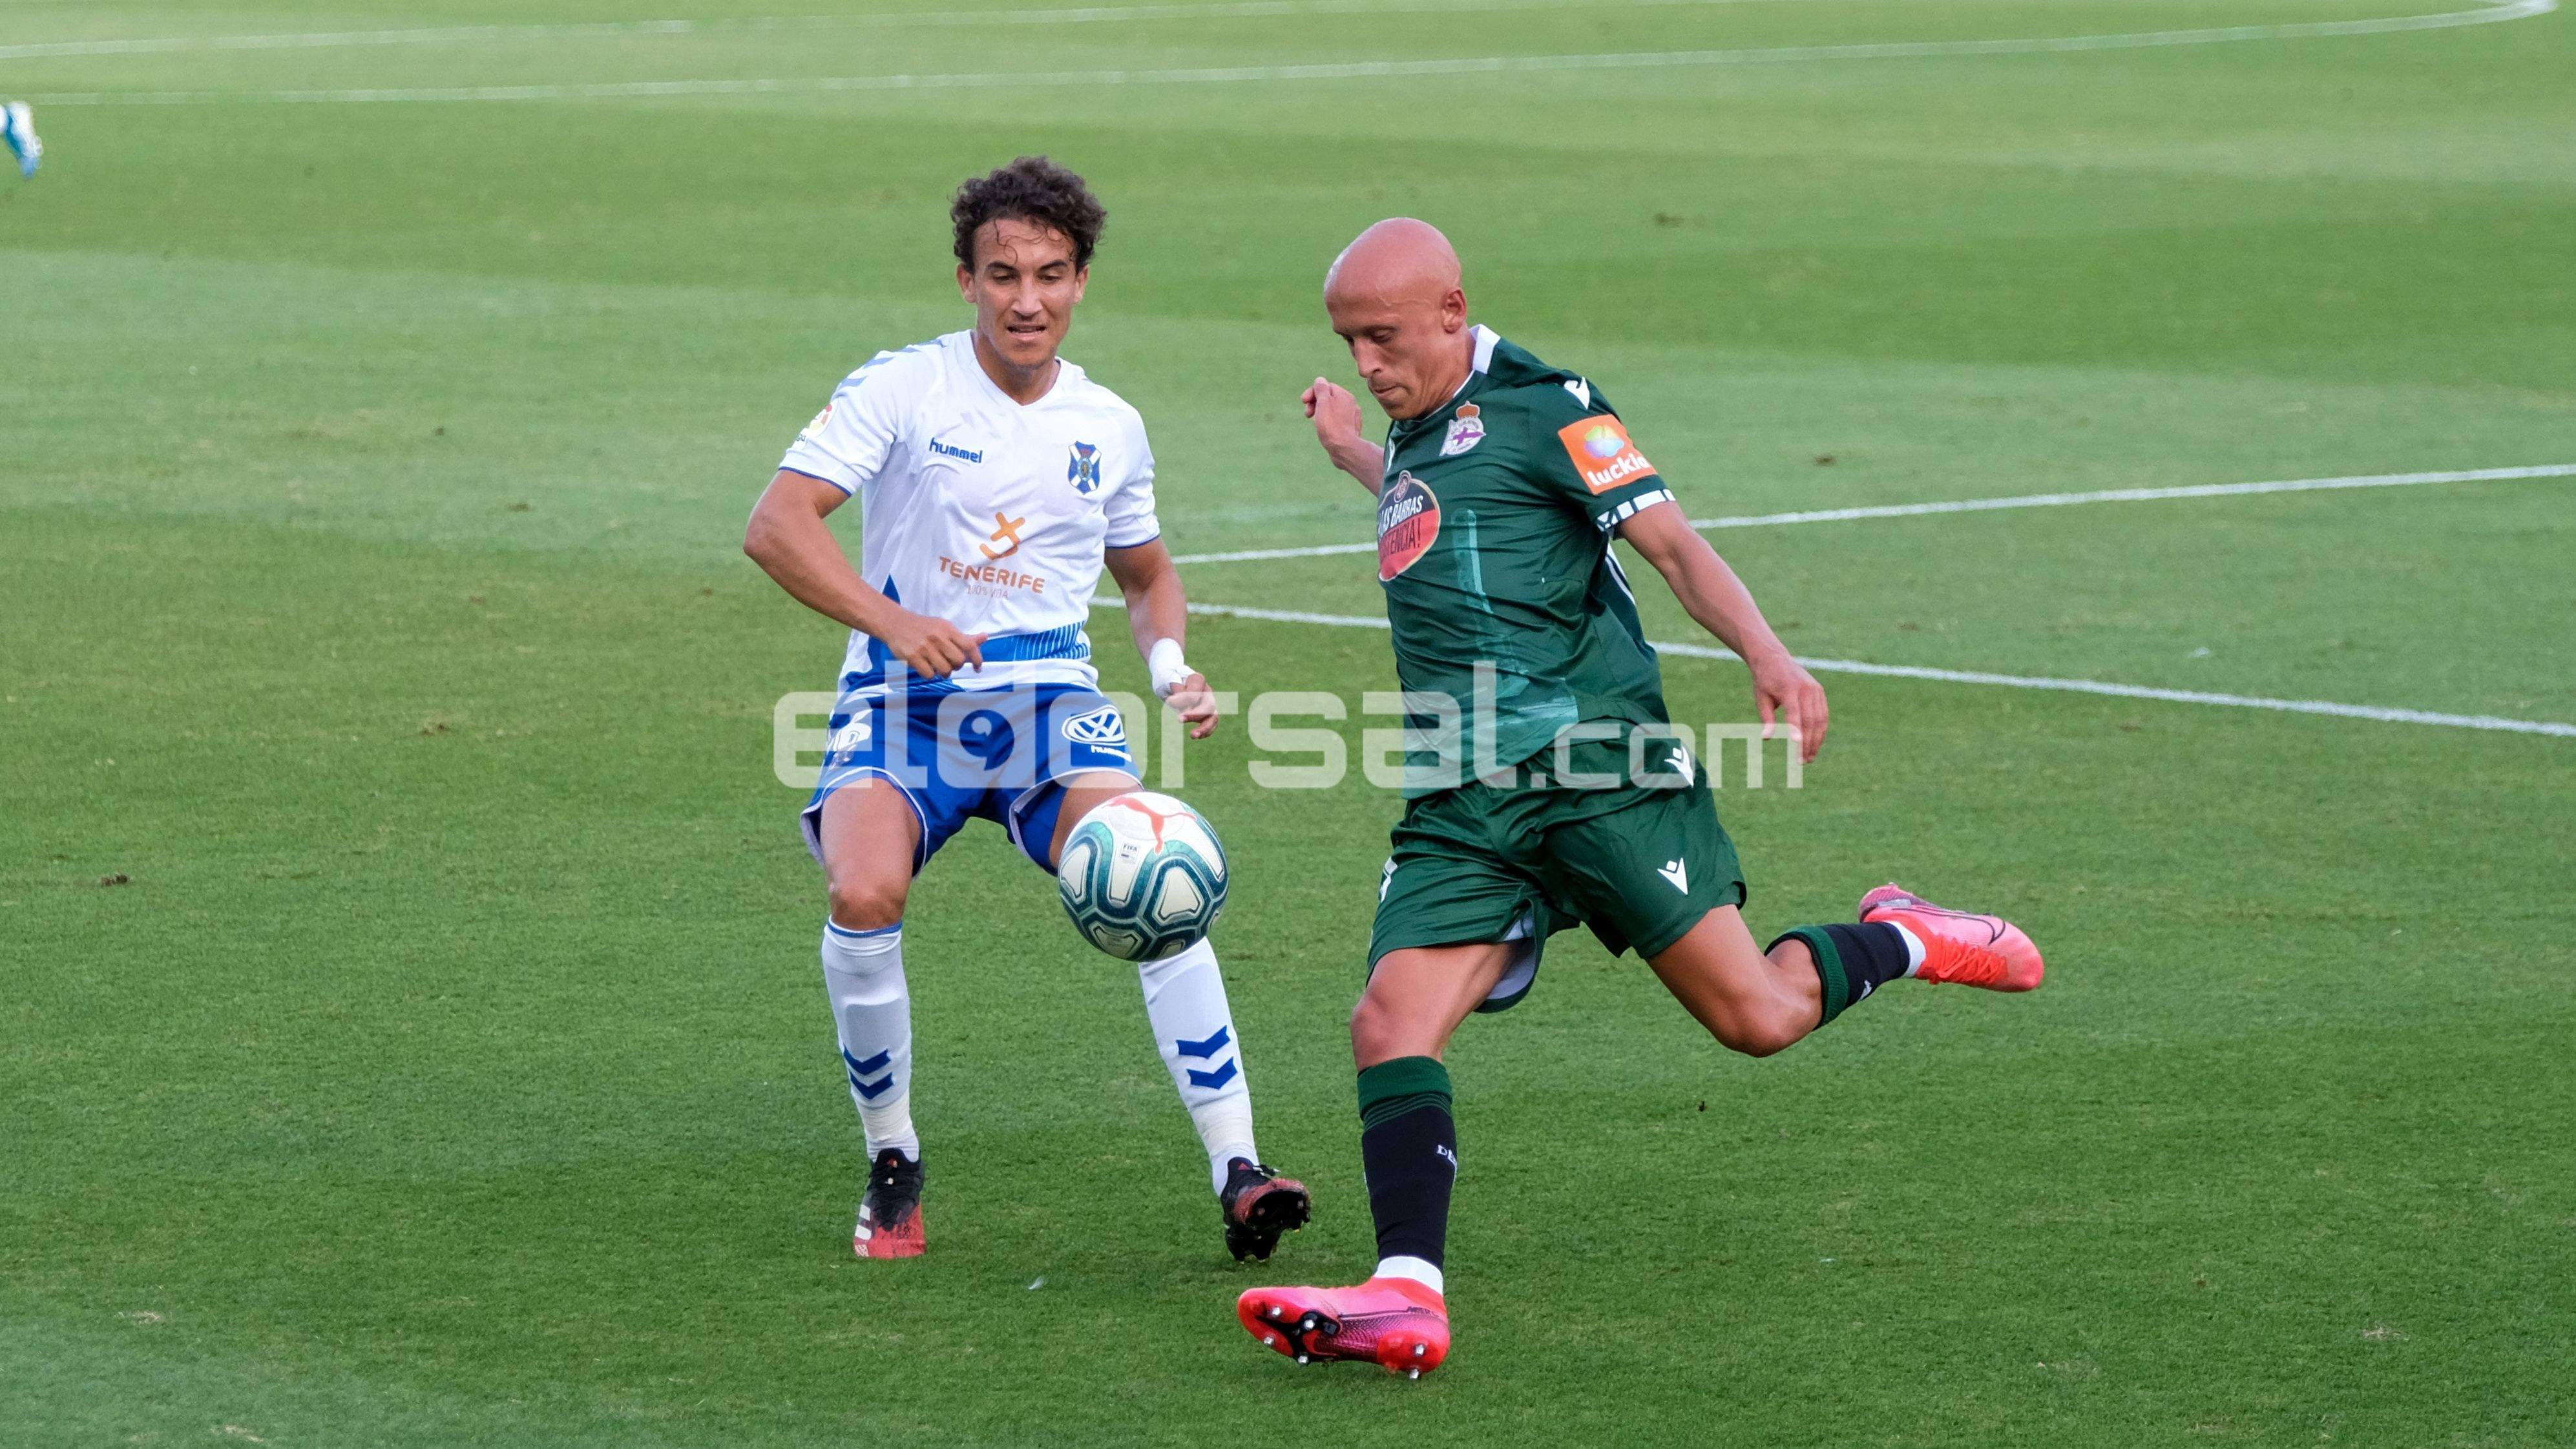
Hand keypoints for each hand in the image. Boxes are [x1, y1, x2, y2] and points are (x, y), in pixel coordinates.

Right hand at [878, 609, 985, 679]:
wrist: (896, 624)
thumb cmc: (924, 627)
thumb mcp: (944, 627)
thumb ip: (964, 637)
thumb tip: (985, 637)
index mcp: (948, 629)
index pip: (969, 645)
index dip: (977, 659)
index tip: (978, 668)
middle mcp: (938, 638)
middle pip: (958, 661)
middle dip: (956, 666)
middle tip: (950, 663)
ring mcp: (925, 648)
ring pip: (945, 670)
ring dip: (943, 672)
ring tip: (937, 666)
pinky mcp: (913, 657)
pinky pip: (930, 674)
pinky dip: (930, 674)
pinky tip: (926, 666)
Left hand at [1165, 671, 1218, 739]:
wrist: (1171, 683)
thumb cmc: (1169, 679)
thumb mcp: (1167, 680)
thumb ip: (1176, 689)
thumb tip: (1184, 705)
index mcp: (1197, 679)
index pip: (1196, 690)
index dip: (1186, 698)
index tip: (1170, 702)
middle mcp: (1206, 691)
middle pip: (1209, 705)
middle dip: (1196, 715)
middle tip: (1179, 720)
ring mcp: (1208, 703)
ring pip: (1213, 717)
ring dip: (1204, 728)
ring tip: (1193, 735)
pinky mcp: (1206, 714)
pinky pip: (1211, 725)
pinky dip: (1205, 732)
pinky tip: (1196, 736)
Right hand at [1302, 376, 1366, 450]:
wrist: (1345, 449)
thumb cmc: (1331, 426)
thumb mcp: (1323, 403)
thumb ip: (1321, 389)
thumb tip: (1320, 380)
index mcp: (1344, 395)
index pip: (1325, 386)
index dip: (1312, 393)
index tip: (1303, 402)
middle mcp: (1351, 404)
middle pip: (1329, 398)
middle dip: (1315, 403)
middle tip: (1307, 414)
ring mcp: (1352, 417)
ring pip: (1332, 410)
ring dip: (1321, 414)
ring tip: (1316, 423)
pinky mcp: (1351, 429)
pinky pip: (1337, 421)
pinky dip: (1328, 423)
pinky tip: (1325, 431)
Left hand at [1748, 648, 1827, 763]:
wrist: (1774, 658)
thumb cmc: (1764, 681)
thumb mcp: (1761, 698)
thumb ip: (1766, 718)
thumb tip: (1766, 738)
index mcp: (1789, 689)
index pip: (1795, 714)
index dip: (1796, 732)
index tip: (1797, 749)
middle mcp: (1806, 689)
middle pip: (1810, 720)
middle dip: (1808, 743)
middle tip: (1802, 762)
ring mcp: (1815, 689)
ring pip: (1820, 719)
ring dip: (1816, 741)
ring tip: (1809, 758)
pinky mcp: (1820, 691)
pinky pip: (1823, 714)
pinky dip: (1820, 731)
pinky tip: (1815, 744)